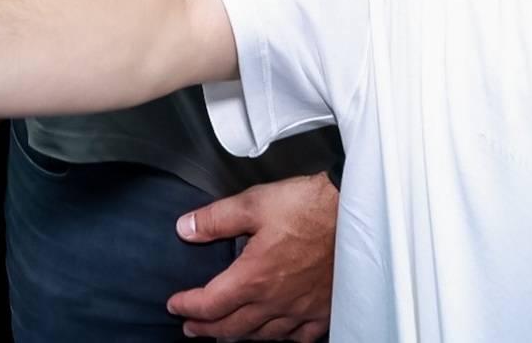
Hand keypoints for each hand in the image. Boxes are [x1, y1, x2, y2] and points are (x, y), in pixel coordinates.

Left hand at [168, 172, 334, 338]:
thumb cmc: (308, 206)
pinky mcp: (324, 310)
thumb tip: (184, 229)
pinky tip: (276, 333)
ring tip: (225, 332)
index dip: (187, 306)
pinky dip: (281, 337)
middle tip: (191, 327)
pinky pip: (298, 337)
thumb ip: (215, 219)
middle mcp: (275, 301)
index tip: (174, 305)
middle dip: (206, 328)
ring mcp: (301, 310)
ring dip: (238, 335)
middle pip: (232, 327)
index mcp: (253, 277)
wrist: (357, 212)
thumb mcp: (254, 202)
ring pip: (262, 336)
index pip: (210, 303)